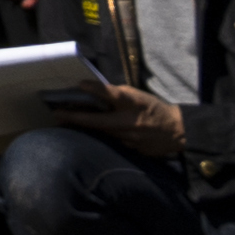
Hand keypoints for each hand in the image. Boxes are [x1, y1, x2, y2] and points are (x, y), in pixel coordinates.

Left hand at [43, 82, 185, 159]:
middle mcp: (131, 122)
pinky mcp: (133, 150)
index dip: (96, 89)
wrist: (177, 132)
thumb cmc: (153, 109)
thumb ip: (117, 95)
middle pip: (99, 121)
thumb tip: (93, 92)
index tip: (78, 85)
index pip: (113, 94)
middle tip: (57, 114)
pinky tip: (87, 134)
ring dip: (84, 129)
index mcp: (134, 103)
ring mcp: (131, 138)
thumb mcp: (138, 96)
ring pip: (102, 134)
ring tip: (65, 122)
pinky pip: (112, 142)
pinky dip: (100, 137)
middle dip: (76, 118)